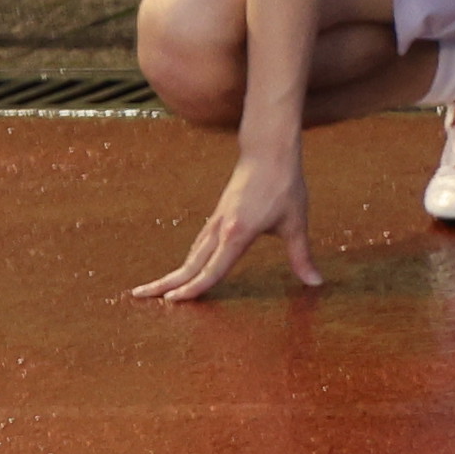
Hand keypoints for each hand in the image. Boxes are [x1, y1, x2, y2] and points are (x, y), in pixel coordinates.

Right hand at [136, 151, 325, 306]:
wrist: (268, 152)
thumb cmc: (284, 186)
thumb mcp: (296, 223)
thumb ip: (302, 256)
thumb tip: (316, 282)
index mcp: (237, 234)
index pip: (212, 269)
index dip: (194, 288)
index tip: (173, 302)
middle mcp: (220, 230)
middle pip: (189, 263)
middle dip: (165, 283)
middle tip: (138, 296)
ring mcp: (215, 222)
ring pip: (191, 253)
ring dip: (173, 272)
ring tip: (156, 288)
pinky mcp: (217, 215)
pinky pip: (198, 243)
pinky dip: (188, 259)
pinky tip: (187, 266)